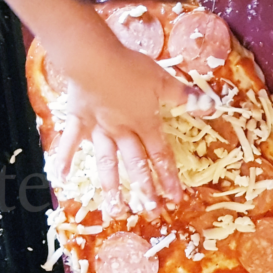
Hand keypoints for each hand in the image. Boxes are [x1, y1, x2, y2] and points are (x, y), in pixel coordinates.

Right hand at [52, 37, 212, 215]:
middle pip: (135, 166)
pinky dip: (64, 159)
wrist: (94, 59)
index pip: (161, 156)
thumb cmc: (131, 68)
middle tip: (151, 213)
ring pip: (105, 163)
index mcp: (144, 123)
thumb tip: (211, 106)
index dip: (169, 178)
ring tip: (115, 210)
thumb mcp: (163, 80)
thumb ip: (185, 96)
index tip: (175, 200)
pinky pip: (70, 142)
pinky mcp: (78, 120)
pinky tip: (60, 178)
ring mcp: (98, 129)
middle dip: (145, 191)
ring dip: (111, 188)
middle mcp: (121, 133)